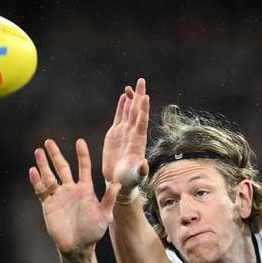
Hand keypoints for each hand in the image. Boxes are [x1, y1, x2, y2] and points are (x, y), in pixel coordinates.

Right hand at [30, 139, 115, 255]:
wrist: (78, 247)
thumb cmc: (93, 232)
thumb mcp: (104, 215)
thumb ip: (109, 199)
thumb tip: (117, 184)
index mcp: (85, 189)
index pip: (83, 167)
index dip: (82, 155)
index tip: (79, 142)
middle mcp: (71, 189)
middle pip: (62, 167)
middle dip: (55, 154)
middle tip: (49, 141)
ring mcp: (59, 196)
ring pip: (49, 176)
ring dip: (43, 164)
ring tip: (38, 152)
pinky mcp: (49, 205)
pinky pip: (41, 190)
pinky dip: (37, 181)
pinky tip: (33, 171)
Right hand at [101, 78, 150, 192]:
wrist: (120, 181)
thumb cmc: (130, 180)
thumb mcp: (137, 176)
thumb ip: (141, 170)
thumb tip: (145, 165)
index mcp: (138, 141)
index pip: (142, 121)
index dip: (144, 109)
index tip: (146, 97)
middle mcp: (133, 134)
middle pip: (137, 111)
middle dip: (139, 96)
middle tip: (141, 81)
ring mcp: (125, 133)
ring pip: (129, 112)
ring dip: (131, 98)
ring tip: (132, 85)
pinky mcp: (115, 134)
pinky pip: (119, 117)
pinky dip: (121, 107)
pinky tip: (124, 96)